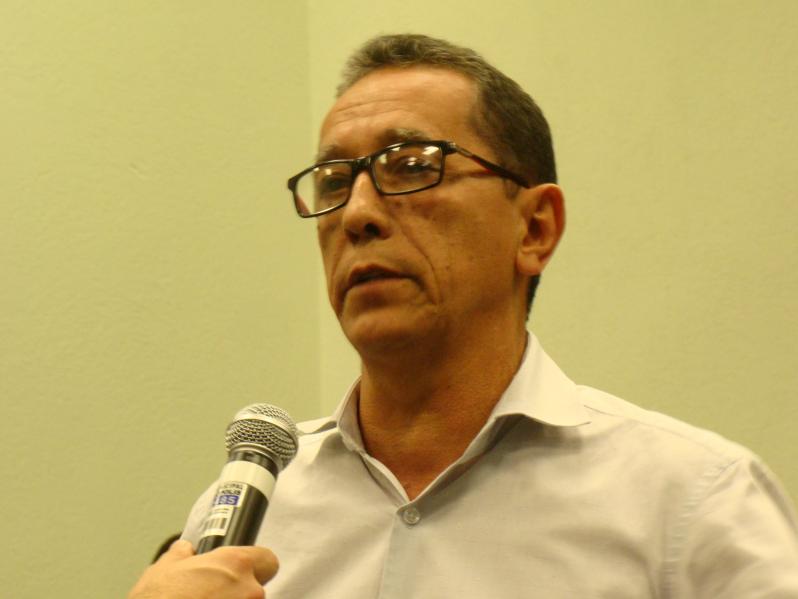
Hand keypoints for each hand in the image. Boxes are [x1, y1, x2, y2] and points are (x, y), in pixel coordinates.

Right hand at [128, 539, 278, 598]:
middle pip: (256, 587)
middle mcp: (249, 590)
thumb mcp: (164, 568)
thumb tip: (184, 549)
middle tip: (215, 595)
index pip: (267, 559)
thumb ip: (181, 554)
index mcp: (235, 564)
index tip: (243, 570)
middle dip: (239, 591)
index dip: (255, 564)